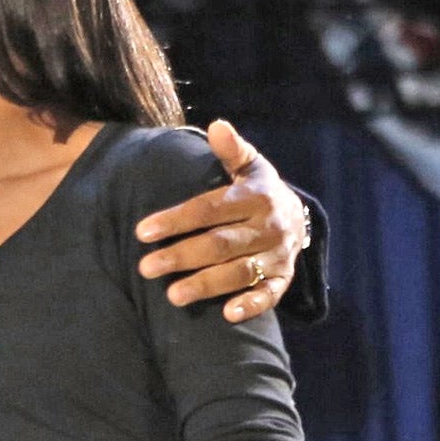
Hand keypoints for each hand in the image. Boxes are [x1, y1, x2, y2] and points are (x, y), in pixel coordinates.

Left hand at [135, 120, 310, 322]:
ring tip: (172, 296)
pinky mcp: (283, 278)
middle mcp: (268, 226)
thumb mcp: (248, 168)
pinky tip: (227, 315)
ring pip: (239, 272)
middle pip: (220, 244)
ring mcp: (277, 255)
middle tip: (146, 268)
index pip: (209, 209)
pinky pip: (270, 295)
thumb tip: (216, 125)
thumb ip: (231, 151)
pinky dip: (251, 305)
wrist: (298, 218)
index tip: (141, 232)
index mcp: (255, 196)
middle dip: (182, 256)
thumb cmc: (255, 192)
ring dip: (206, 284)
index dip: (175, 220)